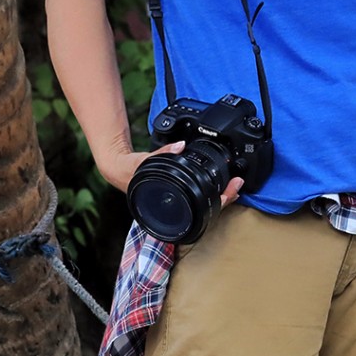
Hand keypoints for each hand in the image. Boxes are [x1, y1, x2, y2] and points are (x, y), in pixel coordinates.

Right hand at [101, 142, 243, 205]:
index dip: (216, 203)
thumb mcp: (144, 161)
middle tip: (237, 185)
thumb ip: (162, 153)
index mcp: (167, 206)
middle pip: (207, 210)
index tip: (230, 193)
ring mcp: (179, 205)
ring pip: (206, 206)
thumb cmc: (131, 169)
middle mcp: (174, 208)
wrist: (118, 170)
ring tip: (235, 186)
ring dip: (222, 196)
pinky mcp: (181, 197)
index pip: (198, 210)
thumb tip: (179, 146)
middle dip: (225, 199)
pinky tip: (222, 186)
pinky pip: (201, 198)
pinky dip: (213, 193)